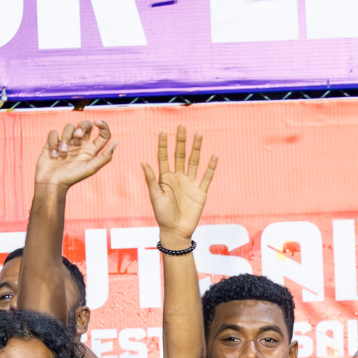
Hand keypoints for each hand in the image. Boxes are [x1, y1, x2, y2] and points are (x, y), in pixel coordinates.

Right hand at [34, 120, 115, 190]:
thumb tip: (116, 143)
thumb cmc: (72, 177)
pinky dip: (53, 142)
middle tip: (78, 136)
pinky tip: (54, 155)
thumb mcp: (91, 168)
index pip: (102, 134)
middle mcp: (80, 144)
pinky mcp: (53, 142)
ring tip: (63, 153)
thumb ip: (105, 157)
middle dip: (82, 127)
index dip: (103, 125)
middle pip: (85, 125)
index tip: (97, 122)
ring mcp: (67, 142)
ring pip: (69, 127)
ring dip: (66, 138)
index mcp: (92, 150)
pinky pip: (54, 133)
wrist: (52, 183)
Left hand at [142, 126, 216, 243]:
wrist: (176, 230)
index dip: (163, 145)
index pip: (164, 157)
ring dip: (196, 149)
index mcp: (165, 178)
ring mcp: (190, 184)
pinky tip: (214, 156)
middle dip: (181, 141)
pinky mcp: (200, 192)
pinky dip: (211, 167)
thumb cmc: (162, 215)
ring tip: (199, 135)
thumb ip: (151, 179)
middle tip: (182, 126)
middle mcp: (178, 177)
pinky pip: (207, 177)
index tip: (163, 132)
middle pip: (180, 155)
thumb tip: (143, 162)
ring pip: (194, 162)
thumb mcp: (155, 196)